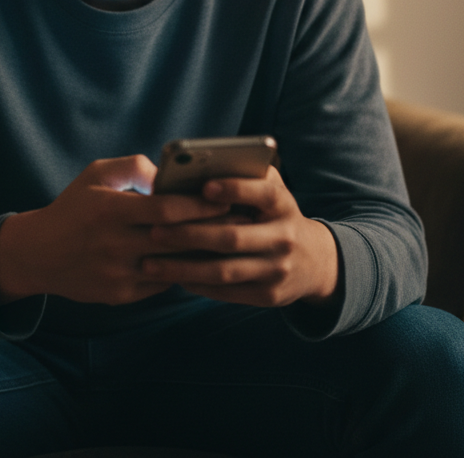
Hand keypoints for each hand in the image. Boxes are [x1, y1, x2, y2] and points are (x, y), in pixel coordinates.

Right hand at [0, 155, 230, 305]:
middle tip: (242, 220)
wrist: (39, 254)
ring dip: (203, 255)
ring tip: (230, 242)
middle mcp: (115, 245)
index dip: (199, 205)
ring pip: (173, 267)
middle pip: (176, 240)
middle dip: (212, 230)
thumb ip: (133, 167)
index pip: (166, 209)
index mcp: (111, 211)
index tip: (224, 197)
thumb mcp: (96, 174)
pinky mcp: (120, 296)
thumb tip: (168, 175)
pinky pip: (161, 284)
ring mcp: (118, 274)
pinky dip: (181, 272)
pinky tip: (201, 261)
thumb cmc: (74, 207)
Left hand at [140, 165, 339, 307]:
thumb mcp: (272, 191)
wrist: (313, 262)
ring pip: (224, 271)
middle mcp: (284, 238)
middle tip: (154, 231)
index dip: (235, 189)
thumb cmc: (276, 215)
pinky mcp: (268, 296)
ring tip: (150, 263)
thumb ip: (246, 176)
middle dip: (190, 235)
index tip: (203, 186)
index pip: (262, 194)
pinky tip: (172, 277)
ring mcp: (278, 270)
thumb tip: (200, 168)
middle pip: (232, 238)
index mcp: (283, 205)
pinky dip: (197, 284)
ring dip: (184, 268)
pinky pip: (226, 292)